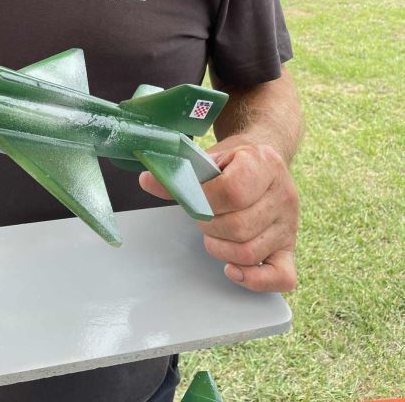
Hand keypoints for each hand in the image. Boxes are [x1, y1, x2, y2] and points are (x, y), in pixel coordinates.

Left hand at [139, 136, 297, 291]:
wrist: (263, 161)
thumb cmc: (234, 162)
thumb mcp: (209, 158)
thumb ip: (180, 173)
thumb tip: (147, 181)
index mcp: (265, 163)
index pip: (233, 191)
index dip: (204, 199)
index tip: (193, 196)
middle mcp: (284, 194)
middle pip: (239, 226)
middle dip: (208, 225)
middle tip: (201, 215)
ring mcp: (289, 224)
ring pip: (250, 252)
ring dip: (220, 248)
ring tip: (213, 233)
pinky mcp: (290, 248)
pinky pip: (281, 277)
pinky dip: (253, 280)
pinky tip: (232, 269)